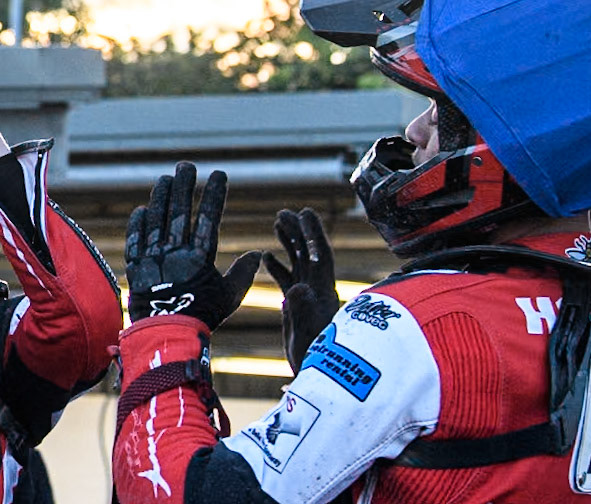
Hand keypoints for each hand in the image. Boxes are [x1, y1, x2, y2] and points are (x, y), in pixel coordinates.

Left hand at [125, 161, 261, 328]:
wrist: (167, 337)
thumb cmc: (202, 317)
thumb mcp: (229, 297)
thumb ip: (243, 274)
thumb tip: (258, 254)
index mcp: (200, 258)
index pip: (208, 218)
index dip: (214, 195)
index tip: (219, 174)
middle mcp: (175, 253)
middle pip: (179, 212)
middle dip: (184, 186)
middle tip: (186, 166)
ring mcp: (153, 258)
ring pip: (157, 220)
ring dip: (161, 197)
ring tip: (165, 178)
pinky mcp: (136, 266)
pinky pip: (136, 240)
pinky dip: (138, 224)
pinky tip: (142, 209)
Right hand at [264, 208, 342, 372]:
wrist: (315, 378)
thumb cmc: (312, 358)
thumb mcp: (307, 334)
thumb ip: (302, 310)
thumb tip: (298, 287)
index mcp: (323, 292)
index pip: (320, 255)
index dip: (314, 233)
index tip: (305, 212)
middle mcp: (318, 291)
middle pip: (309, 253)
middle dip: (299, 231)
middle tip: (285, 212)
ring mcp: (308, 298)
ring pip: (299, 263)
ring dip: (289, 243)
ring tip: (277, 222)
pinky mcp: (297, 307)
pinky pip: (288, 279)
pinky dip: (279, 266)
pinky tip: (267, 256)